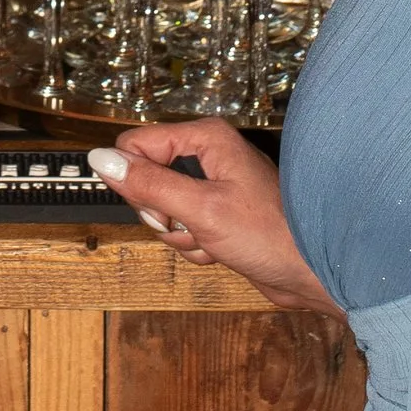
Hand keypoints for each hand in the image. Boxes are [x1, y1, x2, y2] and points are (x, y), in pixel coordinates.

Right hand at [87, 118, 335, 311]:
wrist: (310, 272)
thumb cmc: (269, 235)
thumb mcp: (199, 209)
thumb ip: (148, 184)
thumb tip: (100, 158)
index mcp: (205, 138)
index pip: (135, 146)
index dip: (138, 182)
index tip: (162, 208)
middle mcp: (208, 155)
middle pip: (146, 179)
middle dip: (162, 214)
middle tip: (191, 224)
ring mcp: (213, 185)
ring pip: (162, 210)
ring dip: (181, 235)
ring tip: (213, 239)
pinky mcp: (217, 213)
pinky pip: (183, 228)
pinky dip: (195, 245)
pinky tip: (221, 249)